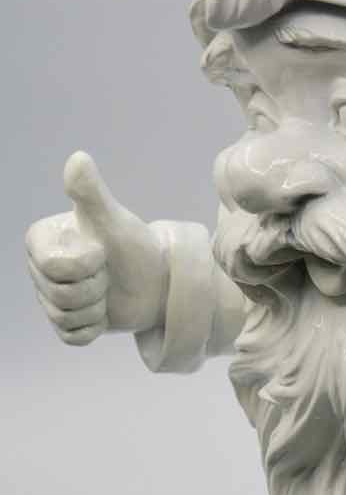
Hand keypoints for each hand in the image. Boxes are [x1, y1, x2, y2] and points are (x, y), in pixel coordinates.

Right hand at [26, 151, 167, 344]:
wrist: (157, 278)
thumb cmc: (133, 245)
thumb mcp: (114, 220)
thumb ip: (91, 193)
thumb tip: (78, 158)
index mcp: (42, 241)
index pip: (54, 267)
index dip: (86, 264)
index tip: (102, 252)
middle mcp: (40, 270)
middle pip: (60, 296)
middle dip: (95, 287)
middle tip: (108, 273)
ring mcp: (52, 299)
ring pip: (65, 317)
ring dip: (97, 307)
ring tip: (108, 290)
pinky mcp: (68, 324)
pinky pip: (73, 336)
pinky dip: (95, 327)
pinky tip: (105, 311)